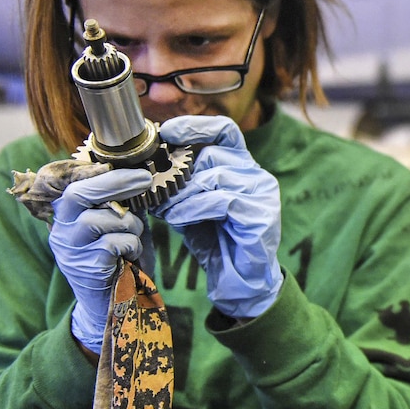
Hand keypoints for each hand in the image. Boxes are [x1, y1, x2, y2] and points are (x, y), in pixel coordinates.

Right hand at [49, 168, 154, 354]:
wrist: (111, 306)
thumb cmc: (118, 260)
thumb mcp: (117, 227)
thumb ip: (119, 205)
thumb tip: (139, 178)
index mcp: (65, 217)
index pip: (73, 185)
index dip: (97, 172)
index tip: (125, 165)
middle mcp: (61, 231)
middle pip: (80, 195)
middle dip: (115, 183)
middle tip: (144, 179)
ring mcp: (71, 250)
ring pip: (104, 220)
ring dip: (131, 226)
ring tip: (134, 240)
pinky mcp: (86, 267)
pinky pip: (116, 243)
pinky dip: (132, 246)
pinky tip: (130, 257)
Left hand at [155, 116, 283, 319]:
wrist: (238, 281)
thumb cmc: (215, 240)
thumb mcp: (191, 204)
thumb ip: (179, 183)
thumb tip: (146, 164)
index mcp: (242, 166)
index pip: (224, 130)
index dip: (195, 127)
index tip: (165, 133)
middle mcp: (257, 175)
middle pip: (215, 153)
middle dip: (179, 170)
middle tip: (155, 187)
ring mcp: (263, 194)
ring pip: (216, 176)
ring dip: (182, 193)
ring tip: (165, 208)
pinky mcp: (262, 216)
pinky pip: (223, 201)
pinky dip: (194, 208)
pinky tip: (179, 218)